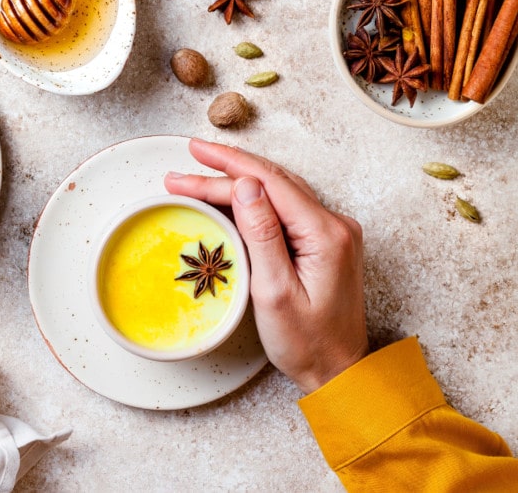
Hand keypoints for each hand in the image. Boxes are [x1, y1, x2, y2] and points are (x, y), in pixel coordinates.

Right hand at [164, 138, 368, 393]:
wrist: (339, 371)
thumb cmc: (307, 342)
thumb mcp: (275, 292)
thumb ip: (261, 234)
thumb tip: (246, 185)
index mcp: (325, 233)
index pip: (268, 185)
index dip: (227, 167)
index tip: (193, 156)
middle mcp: (334, 224)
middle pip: (273, 182)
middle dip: (226, 169)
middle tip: (187, 161)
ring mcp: (331, 232)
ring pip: (278, 190)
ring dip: (238, 179)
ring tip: (200, 172)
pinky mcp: (323, 242)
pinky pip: (285, 207)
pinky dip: (254, 197)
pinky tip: (231, 194)